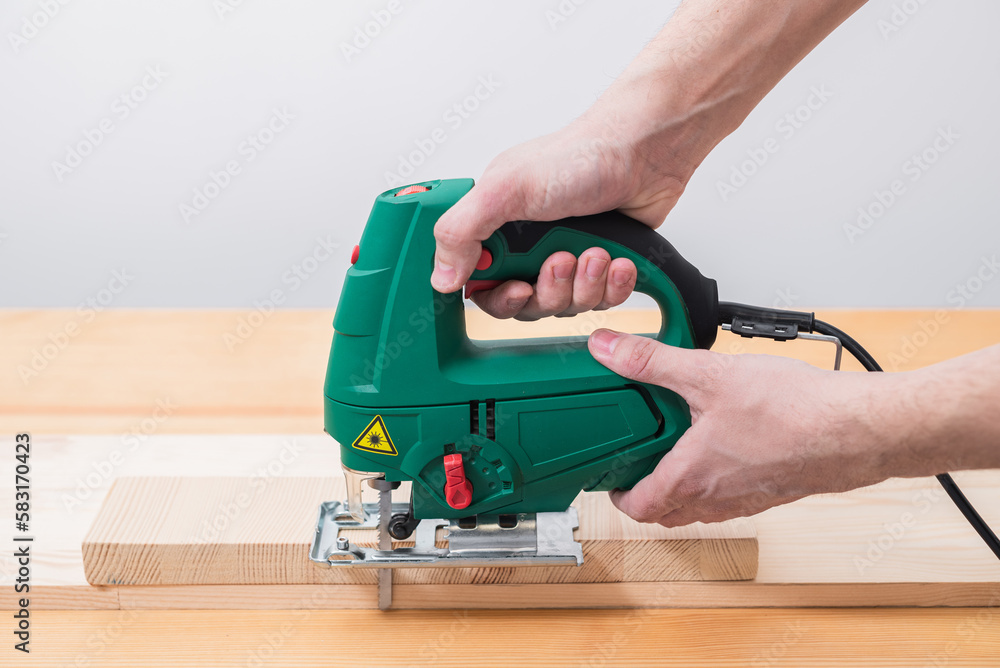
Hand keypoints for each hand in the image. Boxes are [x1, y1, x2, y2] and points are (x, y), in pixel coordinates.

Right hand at [430, 89, 698, 315]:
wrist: (645, 151)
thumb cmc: (579, 156)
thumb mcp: (505, 189)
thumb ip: (461, 231)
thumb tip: (440, 277)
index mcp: (497, 226)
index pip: (482, 286)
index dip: (499, 297)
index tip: (517, 287)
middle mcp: (529, 245)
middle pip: (526, 304)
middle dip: (548, 290)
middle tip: (561, 260)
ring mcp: (567, 257)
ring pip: (566, 306)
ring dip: (583, 284)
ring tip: (594, 252)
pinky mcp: (603, 267)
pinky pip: (603, 301)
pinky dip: (613, 285)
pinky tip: (618, 260)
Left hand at [587, 329, 898, 526]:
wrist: (859, 430)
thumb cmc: (794, 412)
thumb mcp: (708, 375)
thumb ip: (652, 361)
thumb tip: (608, 349)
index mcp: (691, 478)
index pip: (638, 507)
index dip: (616, 495)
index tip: (608, 477)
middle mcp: (718, 498)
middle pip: (667, 512)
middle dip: (647, 492)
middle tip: (638, 462)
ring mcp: (749, 499)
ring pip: (701, 507)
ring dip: (683, 488)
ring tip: (679, 448)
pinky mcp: (776, 490)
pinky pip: (734, 496)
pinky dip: (718, 479)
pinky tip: (729, 442)